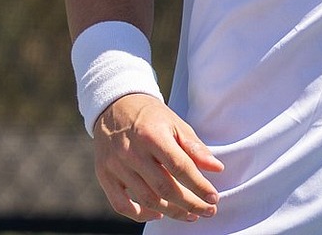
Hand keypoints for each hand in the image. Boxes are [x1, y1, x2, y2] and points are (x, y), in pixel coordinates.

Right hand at [91, 93, 224, 222]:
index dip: (199, 186)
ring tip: (190, 214)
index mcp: (151, 134)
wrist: (114, 106)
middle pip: (165, 188)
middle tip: (208, 211)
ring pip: (147, 199)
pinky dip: (141, 215)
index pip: (180, 167)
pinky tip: (158, 214)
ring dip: (172, 212)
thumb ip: (195, 147)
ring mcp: (115, 165)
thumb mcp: (175, 123)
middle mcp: (131, 151)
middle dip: (190, 204)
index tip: (214, 198)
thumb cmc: (150, 116)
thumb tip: (217, 168)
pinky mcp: (104, 175)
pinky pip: (122, 205)